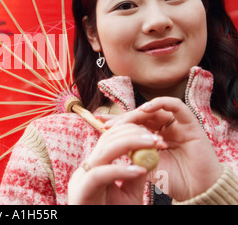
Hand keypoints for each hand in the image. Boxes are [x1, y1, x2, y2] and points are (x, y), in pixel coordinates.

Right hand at [68, 123, 166, 204]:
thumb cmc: (114, 217)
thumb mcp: (130, 195)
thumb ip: (135, 175)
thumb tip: (149, 154)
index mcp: (94, 167)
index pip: (110, 138)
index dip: (131, 131)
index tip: (155, 135)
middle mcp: (85, 169)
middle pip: (106, 139)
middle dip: (133, 134)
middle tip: (157, 138)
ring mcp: (81, 179)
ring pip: (103, 152)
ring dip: (129, 144)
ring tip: (152, 144)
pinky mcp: (81, 191)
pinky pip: (99, 175)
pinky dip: (120, 170)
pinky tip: (139, 170)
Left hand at [103, 97, 221, 200]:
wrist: (197, 192)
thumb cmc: (173, 181)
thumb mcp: (145, 164)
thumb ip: (132, 152)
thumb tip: (111, 141)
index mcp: (154, 136)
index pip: (133, 124)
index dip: (117, 121)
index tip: (99, 122)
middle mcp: (165, 128)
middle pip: (141, 115)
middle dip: (123, 118)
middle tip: (108, 124)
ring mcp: (178, 124)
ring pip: (155, 109)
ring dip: (137, 111)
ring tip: (124, 120)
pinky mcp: (191, 123)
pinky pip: (177, 106)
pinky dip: (160, 103)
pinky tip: (145, 108)